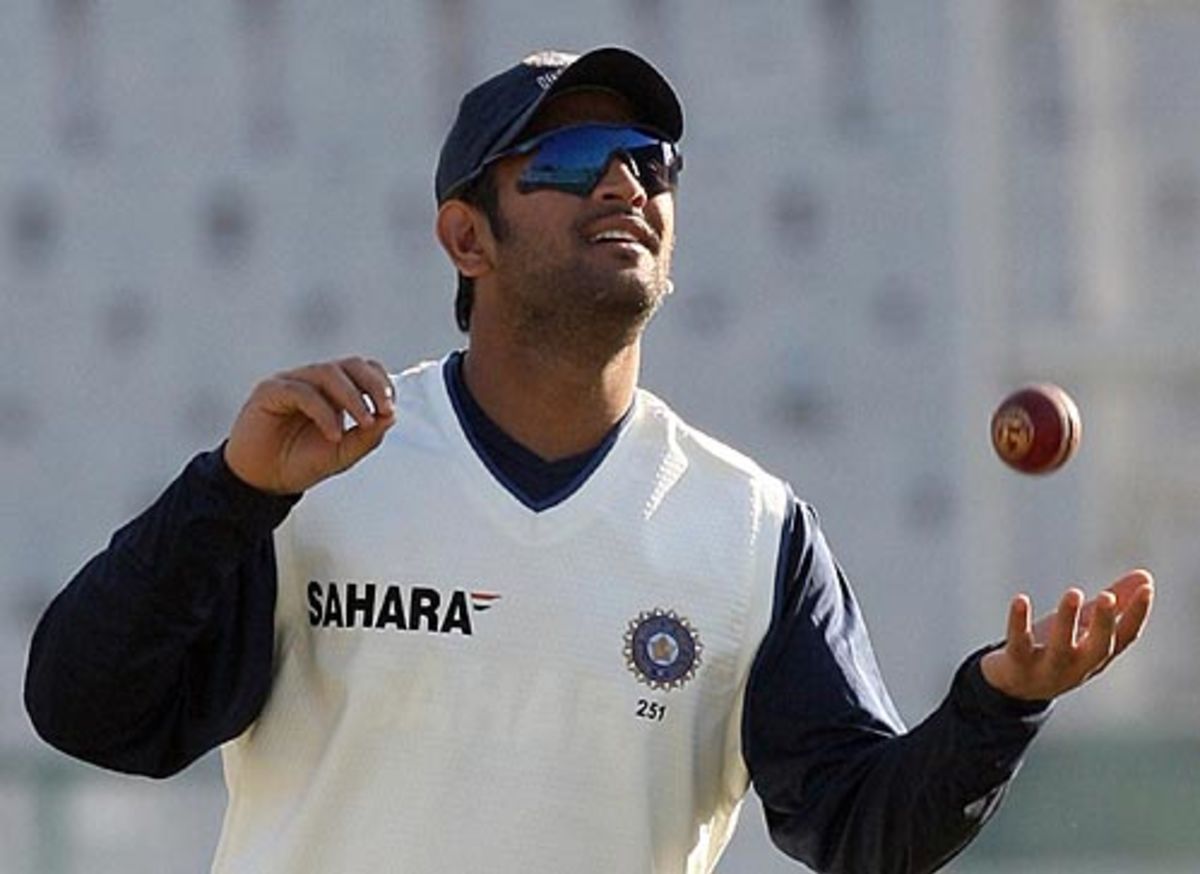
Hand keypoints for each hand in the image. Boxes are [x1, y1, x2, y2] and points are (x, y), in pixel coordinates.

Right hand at [224, 357, 396, 493]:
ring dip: (352, 398)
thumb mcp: (343, 453)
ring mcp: (292, 383)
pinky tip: (333, 433)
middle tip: (384, 409)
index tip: (390, 409)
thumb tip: (391, 416)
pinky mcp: (270, 391)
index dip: (382, 384)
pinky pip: (302, 391)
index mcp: (334, 392)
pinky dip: (324, 412)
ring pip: (328, 373)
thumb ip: (367, 436)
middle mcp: (314, 382)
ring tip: (363, 423)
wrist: (263, 481)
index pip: (364, 371)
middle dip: (373, 385)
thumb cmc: (299, 463)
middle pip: (351, 365)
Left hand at [980, 569, 1153, 700]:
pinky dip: (1019, 623)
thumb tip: (1146, 576)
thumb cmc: (1057, 650)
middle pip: (1098, 648)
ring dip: (1067, 621)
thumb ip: (1114, 605)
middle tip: (1107, 597)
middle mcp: (1078, 667)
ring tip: (1074, 593)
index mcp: (1097, 656)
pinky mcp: (1018, 666)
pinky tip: (1021, 599)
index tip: (1147, 589)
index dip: (1137, 615)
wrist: (1014, 688)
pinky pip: (1019, 644)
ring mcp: (1048, 670)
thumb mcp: (1085, 628)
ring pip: (1060, 648)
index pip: (1125, 638)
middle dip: (1104, 623)